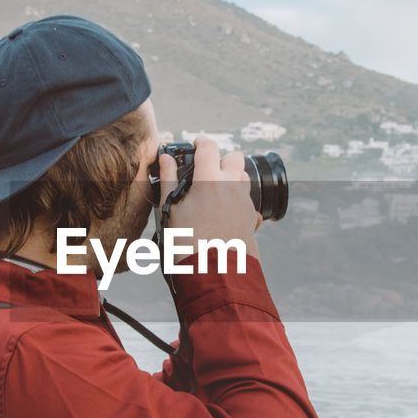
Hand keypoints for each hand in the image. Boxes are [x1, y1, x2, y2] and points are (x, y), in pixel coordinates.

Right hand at [158, 136, 261, 261]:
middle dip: (222, 158)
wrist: (214, 274)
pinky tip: (224, 213)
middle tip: (206, 169)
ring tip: (214, 191)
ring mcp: (245, 202)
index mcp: (210, 179)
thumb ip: (168, 179)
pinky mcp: (252, 218)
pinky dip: (237, 200)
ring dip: (232, 177)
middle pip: (234, 157)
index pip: (208, 146)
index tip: (195, 145)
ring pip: (243, 178)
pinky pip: (248, 201)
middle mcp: (232, 185)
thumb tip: (165, 159)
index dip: (200, 142)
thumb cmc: (187, 243)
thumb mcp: (170, 209)